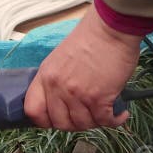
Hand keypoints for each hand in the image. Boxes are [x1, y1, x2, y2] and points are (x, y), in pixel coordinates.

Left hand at [24, 6, 141, 130]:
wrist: (111, 28)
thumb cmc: (90, 38)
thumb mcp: (60, 58)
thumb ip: (57, 79)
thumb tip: (63, 101)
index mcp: (46, 76)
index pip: (33, 110)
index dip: (45, 120)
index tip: (57, 119)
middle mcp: (58, 87)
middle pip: (60, 123)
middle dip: (75, 124)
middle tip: (87, 116)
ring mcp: (77, 94)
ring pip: (83, 124)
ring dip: (96, 122)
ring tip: (104, 112)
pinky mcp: (99, 98)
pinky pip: (104, 121)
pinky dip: (114, 120)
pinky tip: (119, 115)